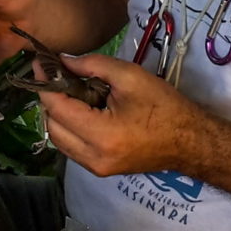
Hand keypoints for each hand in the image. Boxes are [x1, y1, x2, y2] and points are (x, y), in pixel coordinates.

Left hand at [37, 53, 207, 176]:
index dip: (45, 82)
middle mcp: (93, 157)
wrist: (191, 141)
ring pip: (58, 139)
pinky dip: (68, 127)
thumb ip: (93, 65)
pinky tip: (79, 109)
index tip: (40, 62)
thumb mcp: (130, 76)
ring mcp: (96, 168)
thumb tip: (63, 60)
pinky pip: (71, 147)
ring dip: (56, 114)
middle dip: (49, 98)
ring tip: (68, 90)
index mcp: (101, 135)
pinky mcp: (101, 170)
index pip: (57, 107)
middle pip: (52, 125)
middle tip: (56, 75)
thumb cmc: (164, 106)